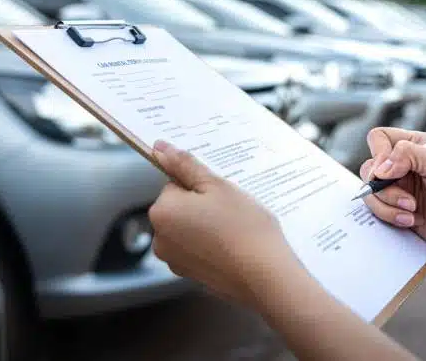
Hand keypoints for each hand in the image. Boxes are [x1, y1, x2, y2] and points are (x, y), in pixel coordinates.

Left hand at [149, 140, 299, 305]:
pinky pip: (197, 248)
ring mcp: (174, 259)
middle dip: (202, 205)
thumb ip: (185, 165)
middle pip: (180, 207)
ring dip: (207, 224)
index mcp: (162, 211)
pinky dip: (211, 244)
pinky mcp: (189, 274)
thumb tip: (160, 149)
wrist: (266, 275)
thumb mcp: (217, 186)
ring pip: (189, 227)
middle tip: (230, 211)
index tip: (220, 194)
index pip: (175, 184)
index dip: (200, 186)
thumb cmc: (244, 228)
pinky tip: (231, 246)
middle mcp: (160, 238)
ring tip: (233, 229)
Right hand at [360, 127, 425, 256]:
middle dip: (385, 188)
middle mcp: (403, 164)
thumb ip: (409, 155)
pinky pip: (375, 208)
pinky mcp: (394, 206)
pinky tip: (410, 220)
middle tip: (408, 199)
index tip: (389, 172)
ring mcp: (397, 186)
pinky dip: (389, 216)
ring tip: (412, 211)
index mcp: (416, 145)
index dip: (379, 154)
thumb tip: (380, 167)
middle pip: (369, 167)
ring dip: (388, 205)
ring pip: (370, 190)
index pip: (379, 138)